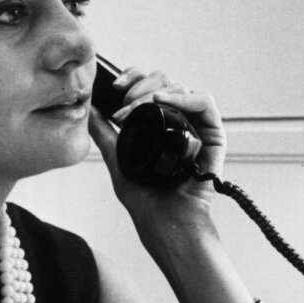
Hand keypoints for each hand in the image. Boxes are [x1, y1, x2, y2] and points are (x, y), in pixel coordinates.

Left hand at [87, 66, 225, 240]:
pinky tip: (163, 101)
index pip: (150, 86)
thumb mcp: (117, 161)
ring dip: (155, 91)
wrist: (167, 224)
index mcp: (159, 125)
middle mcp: (180, 123)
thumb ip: (104, 135)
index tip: (115, 86)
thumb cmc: (147, 202)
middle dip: (140, 83)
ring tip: (136, 108)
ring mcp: (197, 128)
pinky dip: (185, 97)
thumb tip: (90, 110)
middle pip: (165, 81)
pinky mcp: (214, 136)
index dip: (134, 78)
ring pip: (181, 87)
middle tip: (124, 101)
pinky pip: (206, 103)